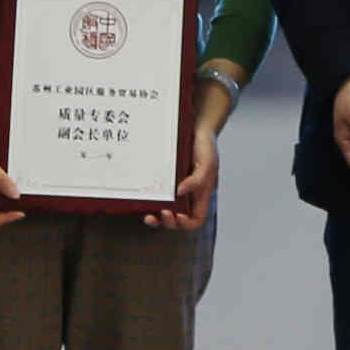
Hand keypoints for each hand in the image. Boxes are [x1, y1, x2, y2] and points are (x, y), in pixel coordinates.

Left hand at [151, 79, 235, 231]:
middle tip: (160, 214)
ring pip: (163, 211)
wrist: (194, 126)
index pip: (195, 219)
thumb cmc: (205, 145)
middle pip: (176, 220)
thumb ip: (197, 180)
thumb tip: (180, 193)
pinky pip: (154, 195)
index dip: (185, 223)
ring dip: (155, 217)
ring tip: (147, 215)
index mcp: (200, 195)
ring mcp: (172, 188)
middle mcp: (186, 195)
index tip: (176, 215)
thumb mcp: (207, 162)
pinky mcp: (161, 179)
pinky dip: (147, 200)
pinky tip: (142, 197)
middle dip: (167, 222)